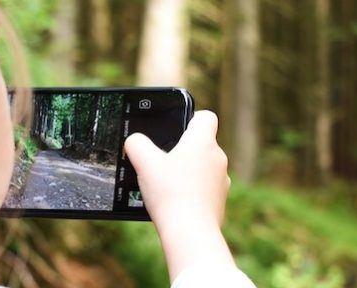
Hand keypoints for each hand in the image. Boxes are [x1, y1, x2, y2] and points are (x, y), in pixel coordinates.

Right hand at [123, 110, 234, 279]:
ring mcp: (221, 182)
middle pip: (202, 145)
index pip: (205, 117)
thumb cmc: (170, 193)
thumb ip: (136, 144)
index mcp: (203, 142)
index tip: (177, 129)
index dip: (191, 118)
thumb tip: (134, 141)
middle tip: (162, 162)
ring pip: (203, 169)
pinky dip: (192, 194)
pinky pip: (204, 191)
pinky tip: (175, 203)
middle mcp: (218, 159)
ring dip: (188, 173)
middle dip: (183, 151)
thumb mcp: (143, 162)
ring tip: (166, 186)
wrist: (190, 233)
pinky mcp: (219, 203)